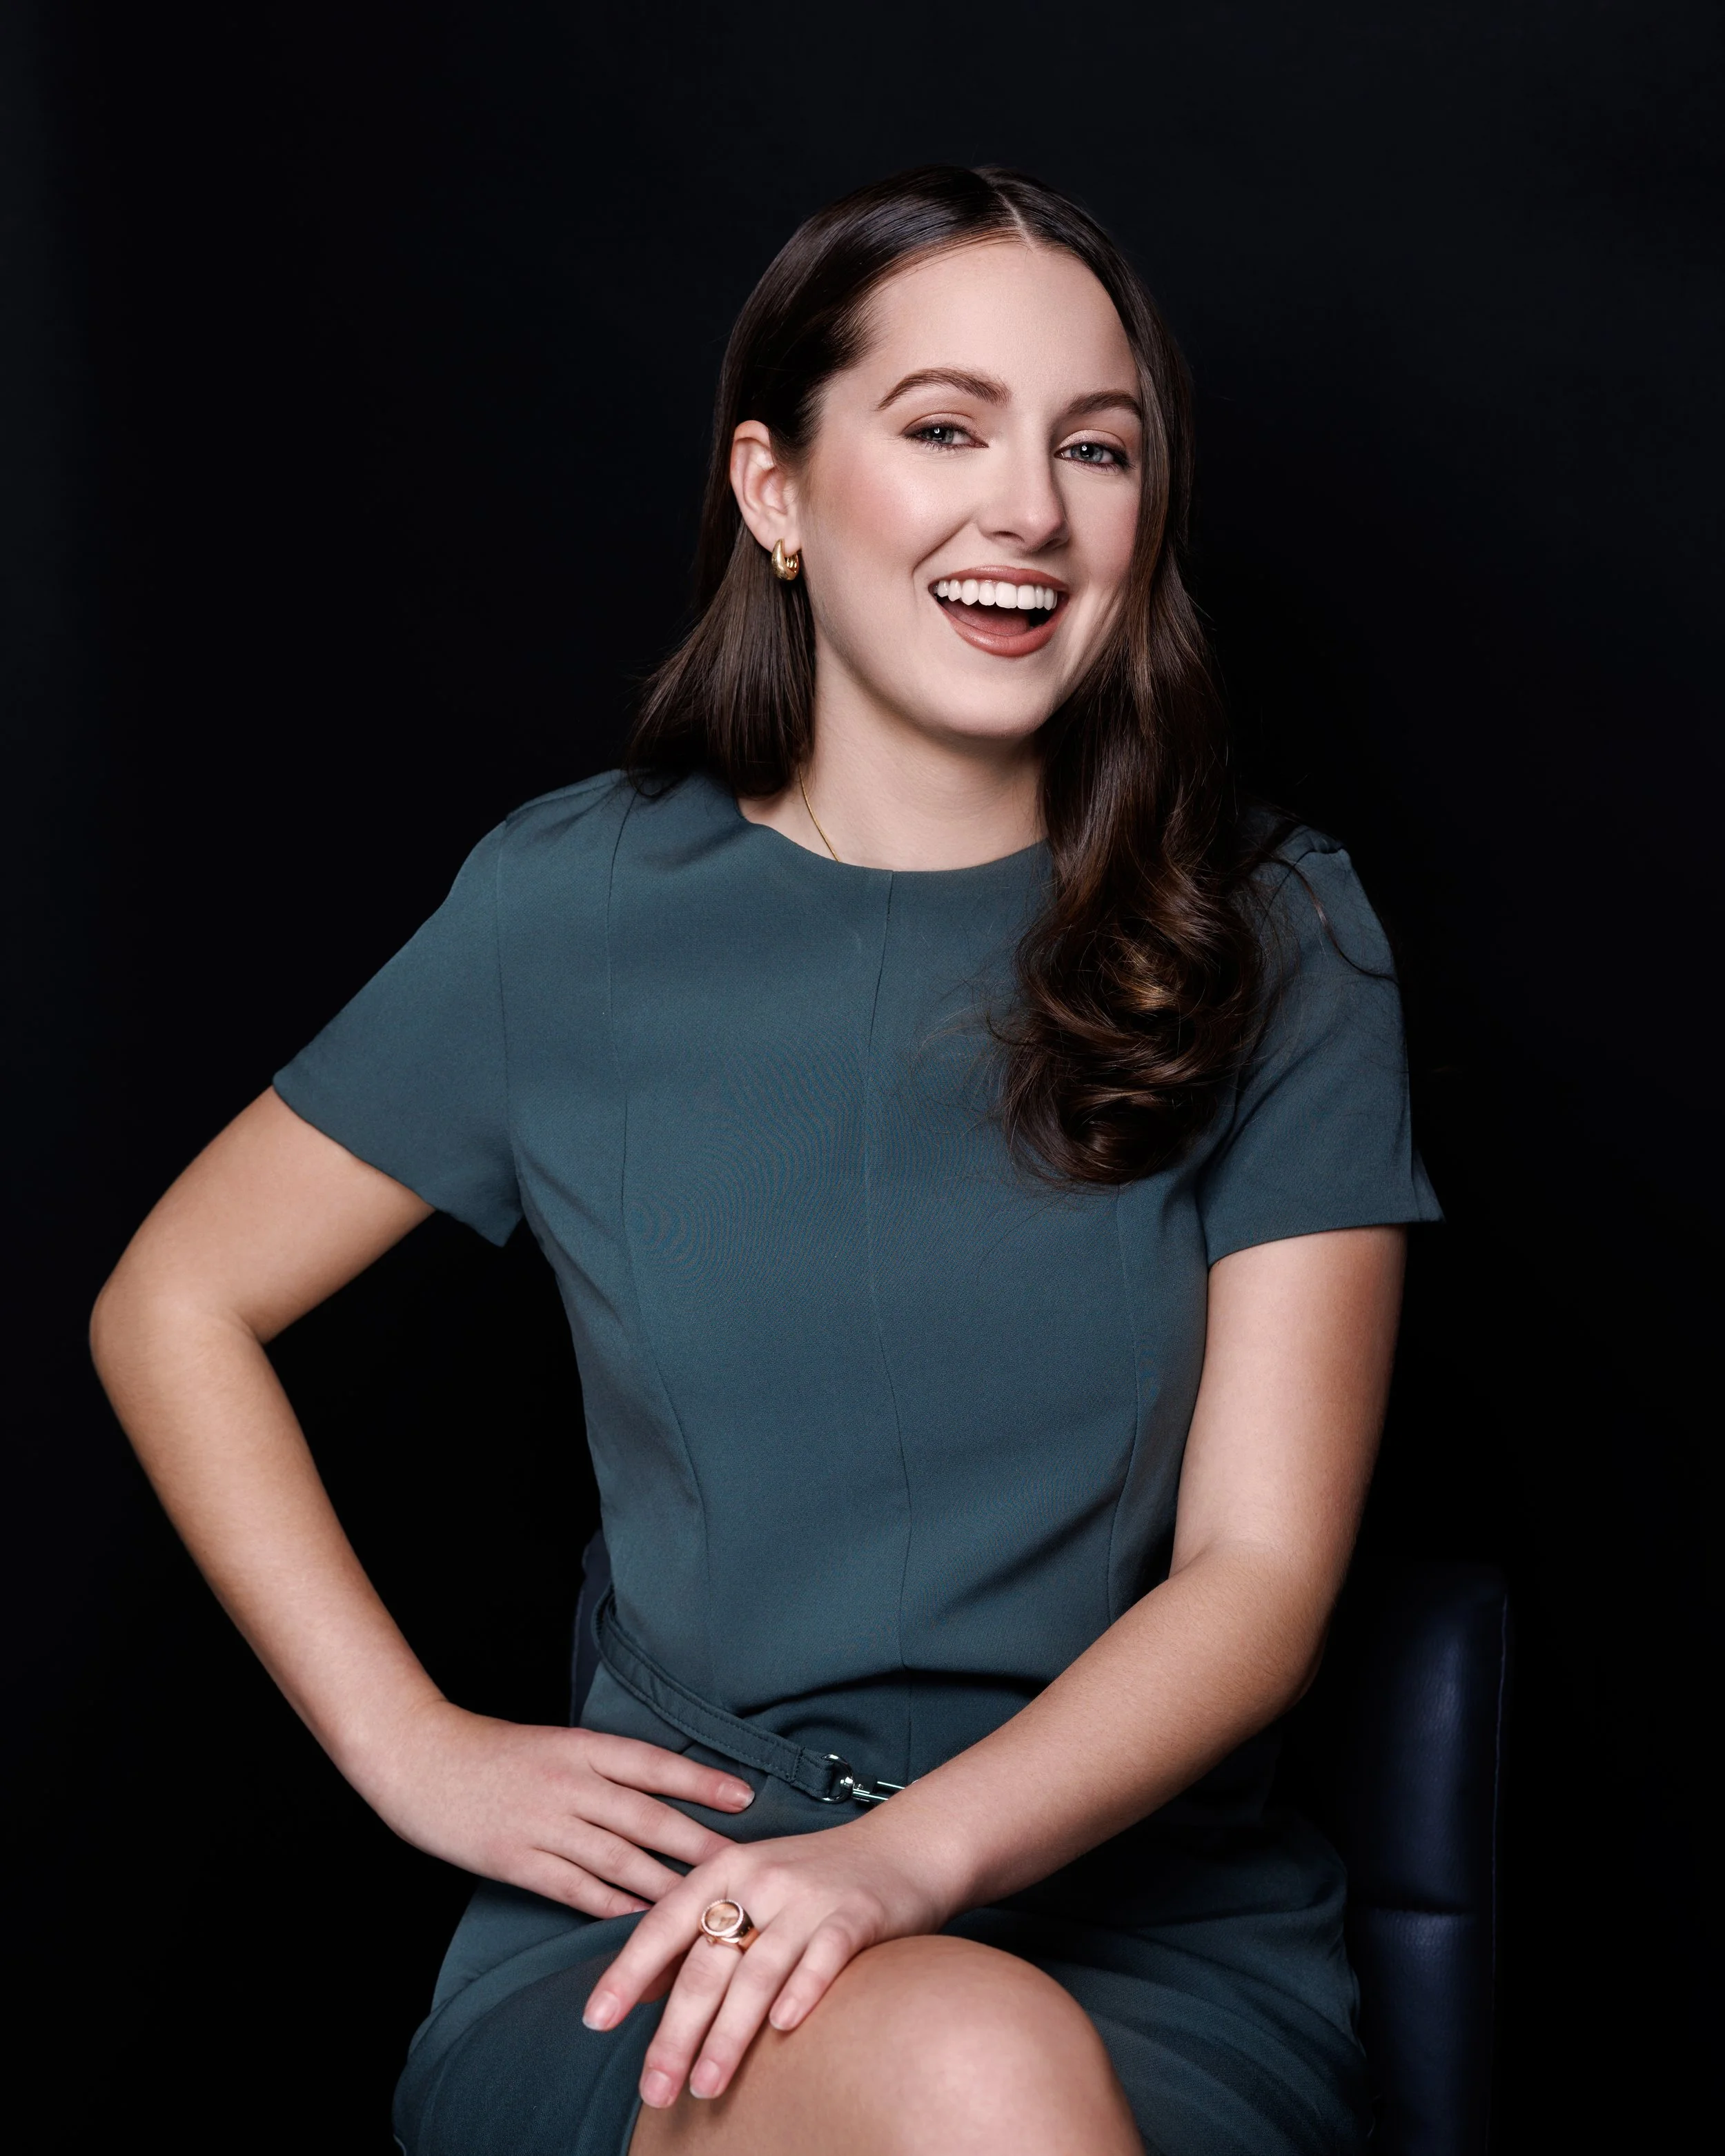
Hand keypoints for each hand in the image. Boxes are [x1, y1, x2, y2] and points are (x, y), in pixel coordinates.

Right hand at [351, 1698, 755, 1916]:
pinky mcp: (517, 1861)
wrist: (419, 1758)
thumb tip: (656, 1788)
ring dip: (664, 1885)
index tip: (744, 1797)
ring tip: (706, 1906)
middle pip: (646, 1817)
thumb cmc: (489, 1750)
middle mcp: (569, 1784)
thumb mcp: (552, 1743)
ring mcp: (543, 1824)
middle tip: (742, 1866)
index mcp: (581, 1747)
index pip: (654, 1764)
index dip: (701, 1781)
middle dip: (698, 1844)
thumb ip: (599, 1765)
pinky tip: (640, 1924)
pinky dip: (611, 1907)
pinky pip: (574, 1889)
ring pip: (618, 1859)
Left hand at [581, 1814, 958, 2106]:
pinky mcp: (858, 1915)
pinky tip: (783, 2029)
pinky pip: (824, 1958)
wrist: (907, 1846)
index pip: (664, 1923)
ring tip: (705, 2086)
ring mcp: (811, 1897)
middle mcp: (763, 1878)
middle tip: (654, 2089)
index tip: (596, 2021)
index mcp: (727, 1868)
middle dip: (675, 2032)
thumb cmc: (816, 1877)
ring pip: (758, 1972)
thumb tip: (638, 1989)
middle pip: (707, 1964)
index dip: (627, 1973)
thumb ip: (695, 1929)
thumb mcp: (748, 1886)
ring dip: (728, 2035)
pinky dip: (803, 1992)